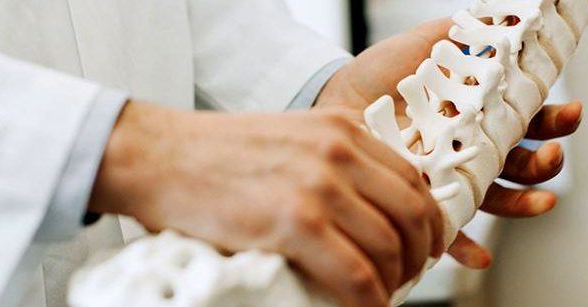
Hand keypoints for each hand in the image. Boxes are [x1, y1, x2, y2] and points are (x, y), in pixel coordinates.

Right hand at [88, 102, 444, 306]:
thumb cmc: (215, 153)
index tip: (424, 245)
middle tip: (408, 275)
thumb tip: (365, 207)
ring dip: (394, 281)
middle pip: (411, 213)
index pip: (411, 179)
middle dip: (419, 254)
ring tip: (380, 294)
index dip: (427, 221)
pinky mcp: (294, 222)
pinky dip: (368, 300)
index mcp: (342, 128)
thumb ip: (331, 159)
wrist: (160, 155)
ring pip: (388, 248)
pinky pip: (356, 275)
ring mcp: (319, 186)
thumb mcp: (289, 137)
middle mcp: (339, 151)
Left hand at [313, 18, 583, 268]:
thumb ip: (467, 36)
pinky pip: (448, 230)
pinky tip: (481, 255)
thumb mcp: (429, 43)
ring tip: (542, 201)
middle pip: (523, 163)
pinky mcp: (423, 199)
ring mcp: (449, 175)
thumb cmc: (382, 72)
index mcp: (481, 113)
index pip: (531, 121)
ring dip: (526, 203)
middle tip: (553, 155)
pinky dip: (466, 247)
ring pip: (498, 197)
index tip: (570, 112)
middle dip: (546, 162)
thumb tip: (507, 21)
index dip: (555, 120)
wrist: (335, 96)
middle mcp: (470, 147)